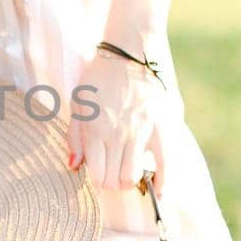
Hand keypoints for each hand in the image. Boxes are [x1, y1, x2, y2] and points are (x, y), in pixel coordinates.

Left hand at [67, 52, 169, 194]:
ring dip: (131, 180)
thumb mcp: (78, 102)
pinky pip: (167, 164)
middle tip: (115, 172)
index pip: (96, 174)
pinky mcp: (165, 127)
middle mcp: (117, 135)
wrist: (132, 50)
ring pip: (134, 176)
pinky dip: (163, 182)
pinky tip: (160, 190)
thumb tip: (73, 166)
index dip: (98, 179)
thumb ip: (75, 136)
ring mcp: (142, 133)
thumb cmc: (101, 76)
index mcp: (95, 129)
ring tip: (131, 171)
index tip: (102, 172)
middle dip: (112, 182)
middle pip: (114, 180)